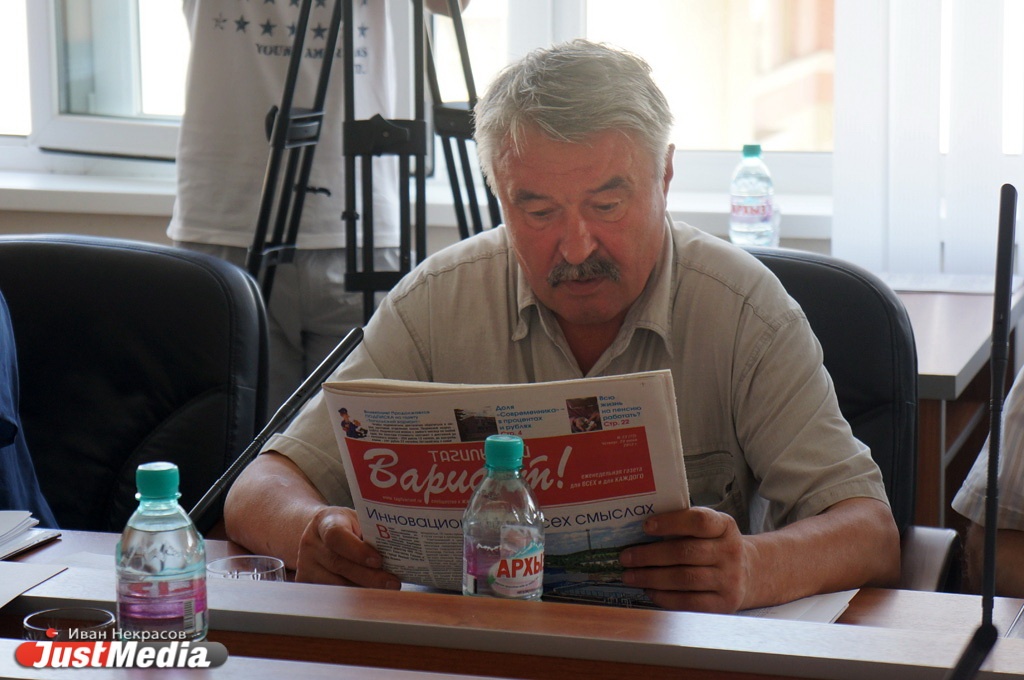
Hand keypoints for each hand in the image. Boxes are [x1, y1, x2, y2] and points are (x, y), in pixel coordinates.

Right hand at [294, 506, 400, 588]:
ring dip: (362, 590)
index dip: (357, 550)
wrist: (318, 532)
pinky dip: (351, 598)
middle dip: (368, 577)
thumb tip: (400, 550)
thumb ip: (371, 532)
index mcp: (325, 521)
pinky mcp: (305, 581)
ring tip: (385, 591)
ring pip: (334, 584)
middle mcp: (310, 543)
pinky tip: (369, 598)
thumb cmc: (345, 526)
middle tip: (392, 584)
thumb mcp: (356, 520)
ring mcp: (304, 564)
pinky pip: (329, 595)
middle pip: (338, 564)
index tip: (379, 560)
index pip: (336, 536)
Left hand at [618, 506, 751, 612]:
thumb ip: (683, 527)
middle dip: (649, 555)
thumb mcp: (709, 530)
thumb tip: (639, 533)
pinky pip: (688, 601)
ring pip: (683, 578)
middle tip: (626, 557)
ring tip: (630, 576)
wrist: (748, 574)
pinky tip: (649, 591)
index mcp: (725, 526)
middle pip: (685, 552)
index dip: (671, 522)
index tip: (645, 526)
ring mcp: (730, 580)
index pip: (699, 521)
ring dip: (651, 577)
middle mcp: (731, 552)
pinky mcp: (724, 604)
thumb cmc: (714, 547)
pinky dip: (664, 597)